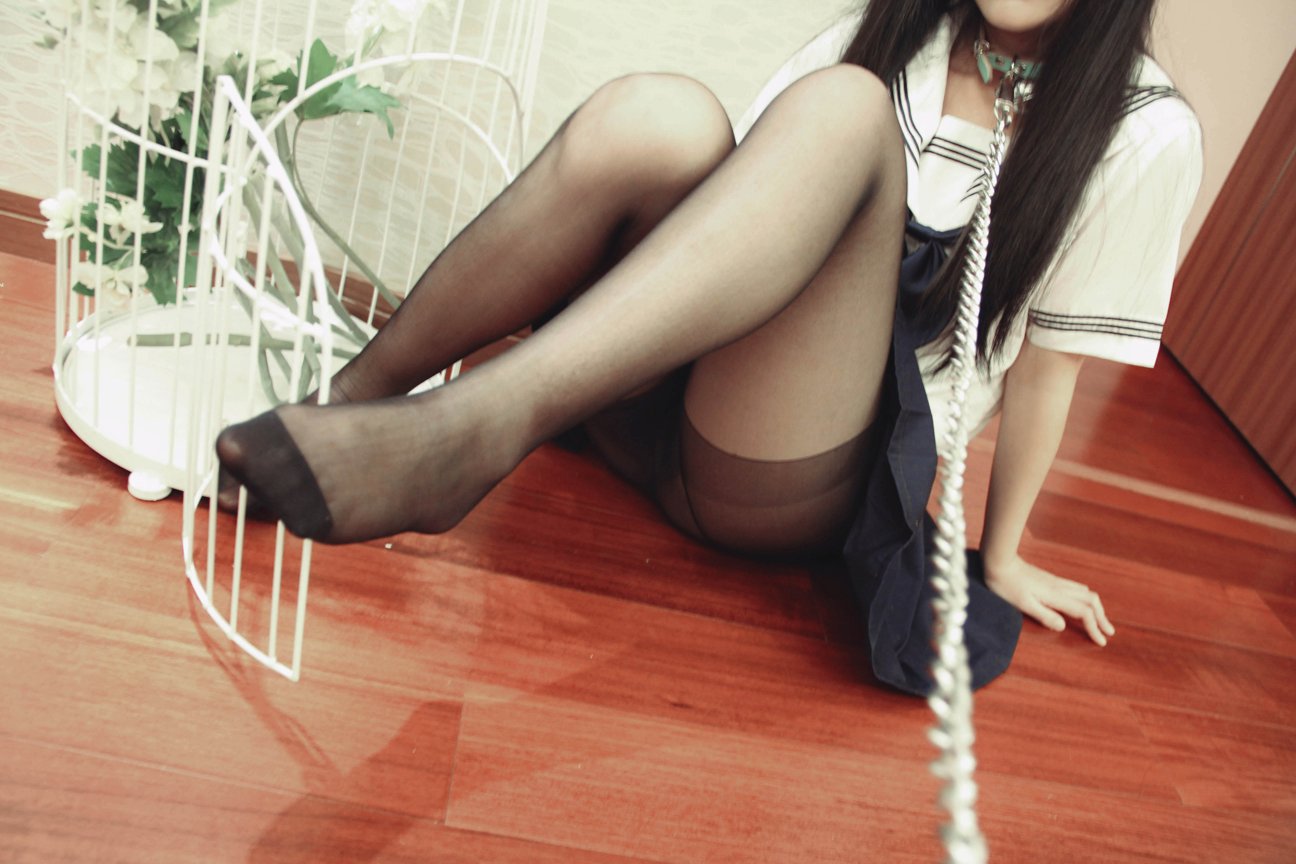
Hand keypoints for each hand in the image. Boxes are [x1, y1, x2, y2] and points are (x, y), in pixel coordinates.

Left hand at [983, 553, 1115, 645]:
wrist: (999, 561)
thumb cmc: (1006, 584)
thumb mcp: (1022, 604)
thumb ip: (1044, 615)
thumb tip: (1063, 627)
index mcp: (1055, 596)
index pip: (1084, 612)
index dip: (1094, 628)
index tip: (1101, 642)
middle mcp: (1060, 587)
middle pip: (1091, 600)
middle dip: (1102, 617)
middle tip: (1109, 632)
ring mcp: (1056, 582)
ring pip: (1086, 593)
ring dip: (1096, 607)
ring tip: (1100, 620)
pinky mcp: (1050, 579)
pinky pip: (1076, 589)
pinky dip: (1086, 599)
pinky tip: (1081, 603)